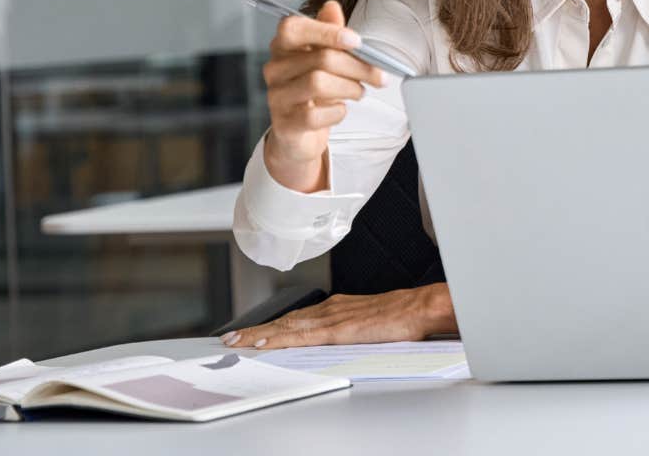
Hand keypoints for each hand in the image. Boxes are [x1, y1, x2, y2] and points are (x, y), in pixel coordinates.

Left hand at [221, 285, 456, 349]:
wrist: (419, 307)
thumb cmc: (403, 315)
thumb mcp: (371, 322)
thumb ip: (353, 329)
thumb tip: (343, 339)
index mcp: (337, 307)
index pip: (296, 318)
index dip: (271, 326)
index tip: (251, 334)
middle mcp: (329, 309)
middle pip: (284, 321)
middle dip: (255, 330)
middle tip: (228, 338)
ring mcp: (331, 318)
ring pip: (286, 326)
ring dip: (259, 334)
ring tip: (236, 342)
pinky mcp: (337, 329)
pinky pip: (301, 335)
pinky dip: (278, 338)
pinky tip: (263, 342)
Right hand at [261, 0, 385, 192]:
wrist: (300, 133)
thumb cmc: (314, 91)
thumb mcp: (323, 58)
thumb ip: (329, 32)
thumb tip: (332, 5)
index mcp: (283, 46)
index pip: (293, 28)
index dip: (328, 32)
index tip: (357, 42)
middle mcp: (274, 69)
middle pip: (320, 58)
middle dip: (357, 67)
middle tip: (378, 76)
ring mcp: (276, 96)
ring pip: (318, 83)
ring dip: (350, 88)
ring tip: (359, 92)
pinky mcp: (284, 123)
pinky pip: (315, 114)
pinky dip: (337, 112)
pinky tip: (340, 110)